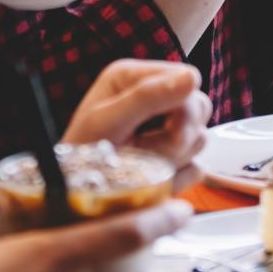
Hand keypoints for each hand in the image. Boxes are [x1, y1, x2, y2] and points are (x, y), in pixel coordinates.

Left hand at [63, 60, 211, 190]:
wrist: (71, 195)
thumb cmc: (78, 153)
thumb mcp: (106, 122)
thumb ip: (147, 97)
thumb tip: (190, 78)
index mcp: (134, 77)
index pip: (188, 77)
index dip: (184, 104)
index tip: (170, 129)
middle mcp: (152, 97)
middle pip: (200, 106)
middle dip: (179, 134)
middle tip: (148, 151)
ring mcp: (165, 129)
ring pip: (201, 138)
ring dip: (172, 157)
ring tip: (138, 164)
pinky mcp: (174, 158)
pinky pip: (196, 167)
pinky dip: (177, 177)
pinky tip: (151, 177)